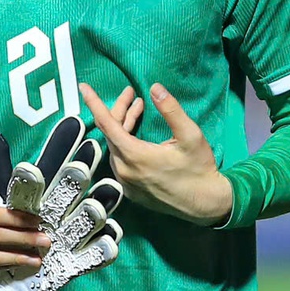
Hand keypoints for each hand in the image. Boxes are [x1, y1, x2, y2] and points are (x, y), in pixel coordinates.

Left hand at [80, 82, 233, 225]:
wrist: (205, 204)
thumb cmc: (199, 169)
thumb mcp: (190, 135)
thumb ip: (171, 110)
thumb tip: (155, 88)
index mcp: (135, 155)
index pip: (106, 123)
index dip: (94, 103)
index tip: (84, 87)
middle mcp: (124, 170)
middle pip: (111, 133)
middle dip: (119, 110)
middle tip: (133, 95)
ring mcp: (125, 183)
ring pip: (115, 147)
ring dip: (123, 126)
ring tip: (138, 110)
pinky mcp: (130, 191)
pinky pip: (119, 161)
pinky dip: (124, 144)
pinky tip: (136, 135)